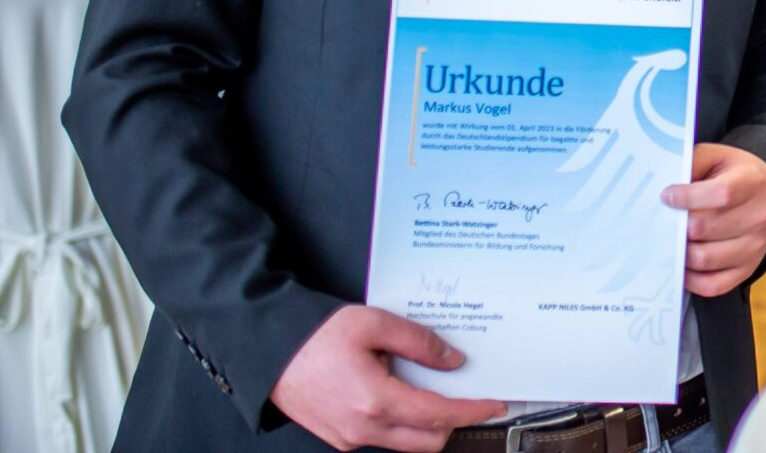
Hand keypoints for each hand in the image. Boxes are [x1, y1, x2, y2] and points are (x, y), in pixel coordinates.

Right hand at [269, 305, 502, 452]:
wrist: (271, 352)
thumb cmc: (316, 336)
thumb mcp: (374, 323)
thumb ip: (419, 342)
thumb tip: (453, 360)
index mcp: (374, 401)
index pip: (438, 416)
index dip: (472, 411)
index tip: (494, 404)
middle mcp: (363, 429)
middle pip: (428, 440)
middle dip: (454, 421)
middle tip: (469, 395)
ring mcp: (350, 439)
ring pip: (407, 443)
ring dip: (427, 422)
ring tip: (433, 387)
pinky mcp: (341, 438)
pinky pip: (384, 438)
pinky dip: (403, 422)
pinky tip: (403, 392)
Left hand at [663, 142, 765, 295]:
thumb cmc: (733, 174)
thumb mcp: (715, 157)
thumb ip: (691, 164)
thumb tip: (663, 189)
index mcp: (752, 182)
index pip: (721, 194)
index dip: (688, 197)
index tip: (666, 196)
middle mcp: (759, 216)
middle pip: (706, 229)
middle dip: (677, 227)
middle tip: (664, 222)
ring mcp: (755, 246)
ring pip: (705, 259)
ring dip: (680, 252)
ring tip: (671, 242)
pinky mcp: (748, 269)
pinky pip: (713, 285)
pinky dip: (691, 279)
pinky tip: (682, 262)